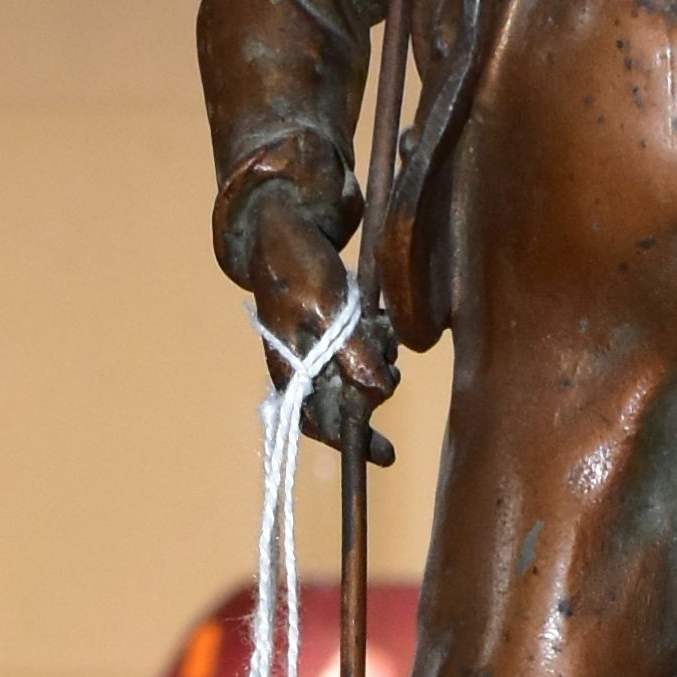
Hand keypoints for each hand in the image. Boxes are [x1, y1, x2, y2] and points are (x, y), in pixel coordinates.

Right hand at [226, 183, 395, 457]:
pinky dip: (378, 341)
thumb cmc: (297, 264)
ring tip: (382, 331)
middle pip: (346, 403)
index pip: (320, 423)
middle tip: (394, 369)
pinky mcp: (334, 329)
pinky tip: (380, 321)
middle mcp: (304, 367)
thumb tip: (377, 395)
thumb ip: (351, 353)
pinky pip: (365, 350)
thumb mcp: (325, 307)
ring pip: (360, 376)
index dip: (352, 441)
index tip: (386, 455)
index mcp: (290, 370)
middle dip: (372, 392)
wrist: (282, 221)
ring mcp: (319, 348)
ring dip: (381, 362)